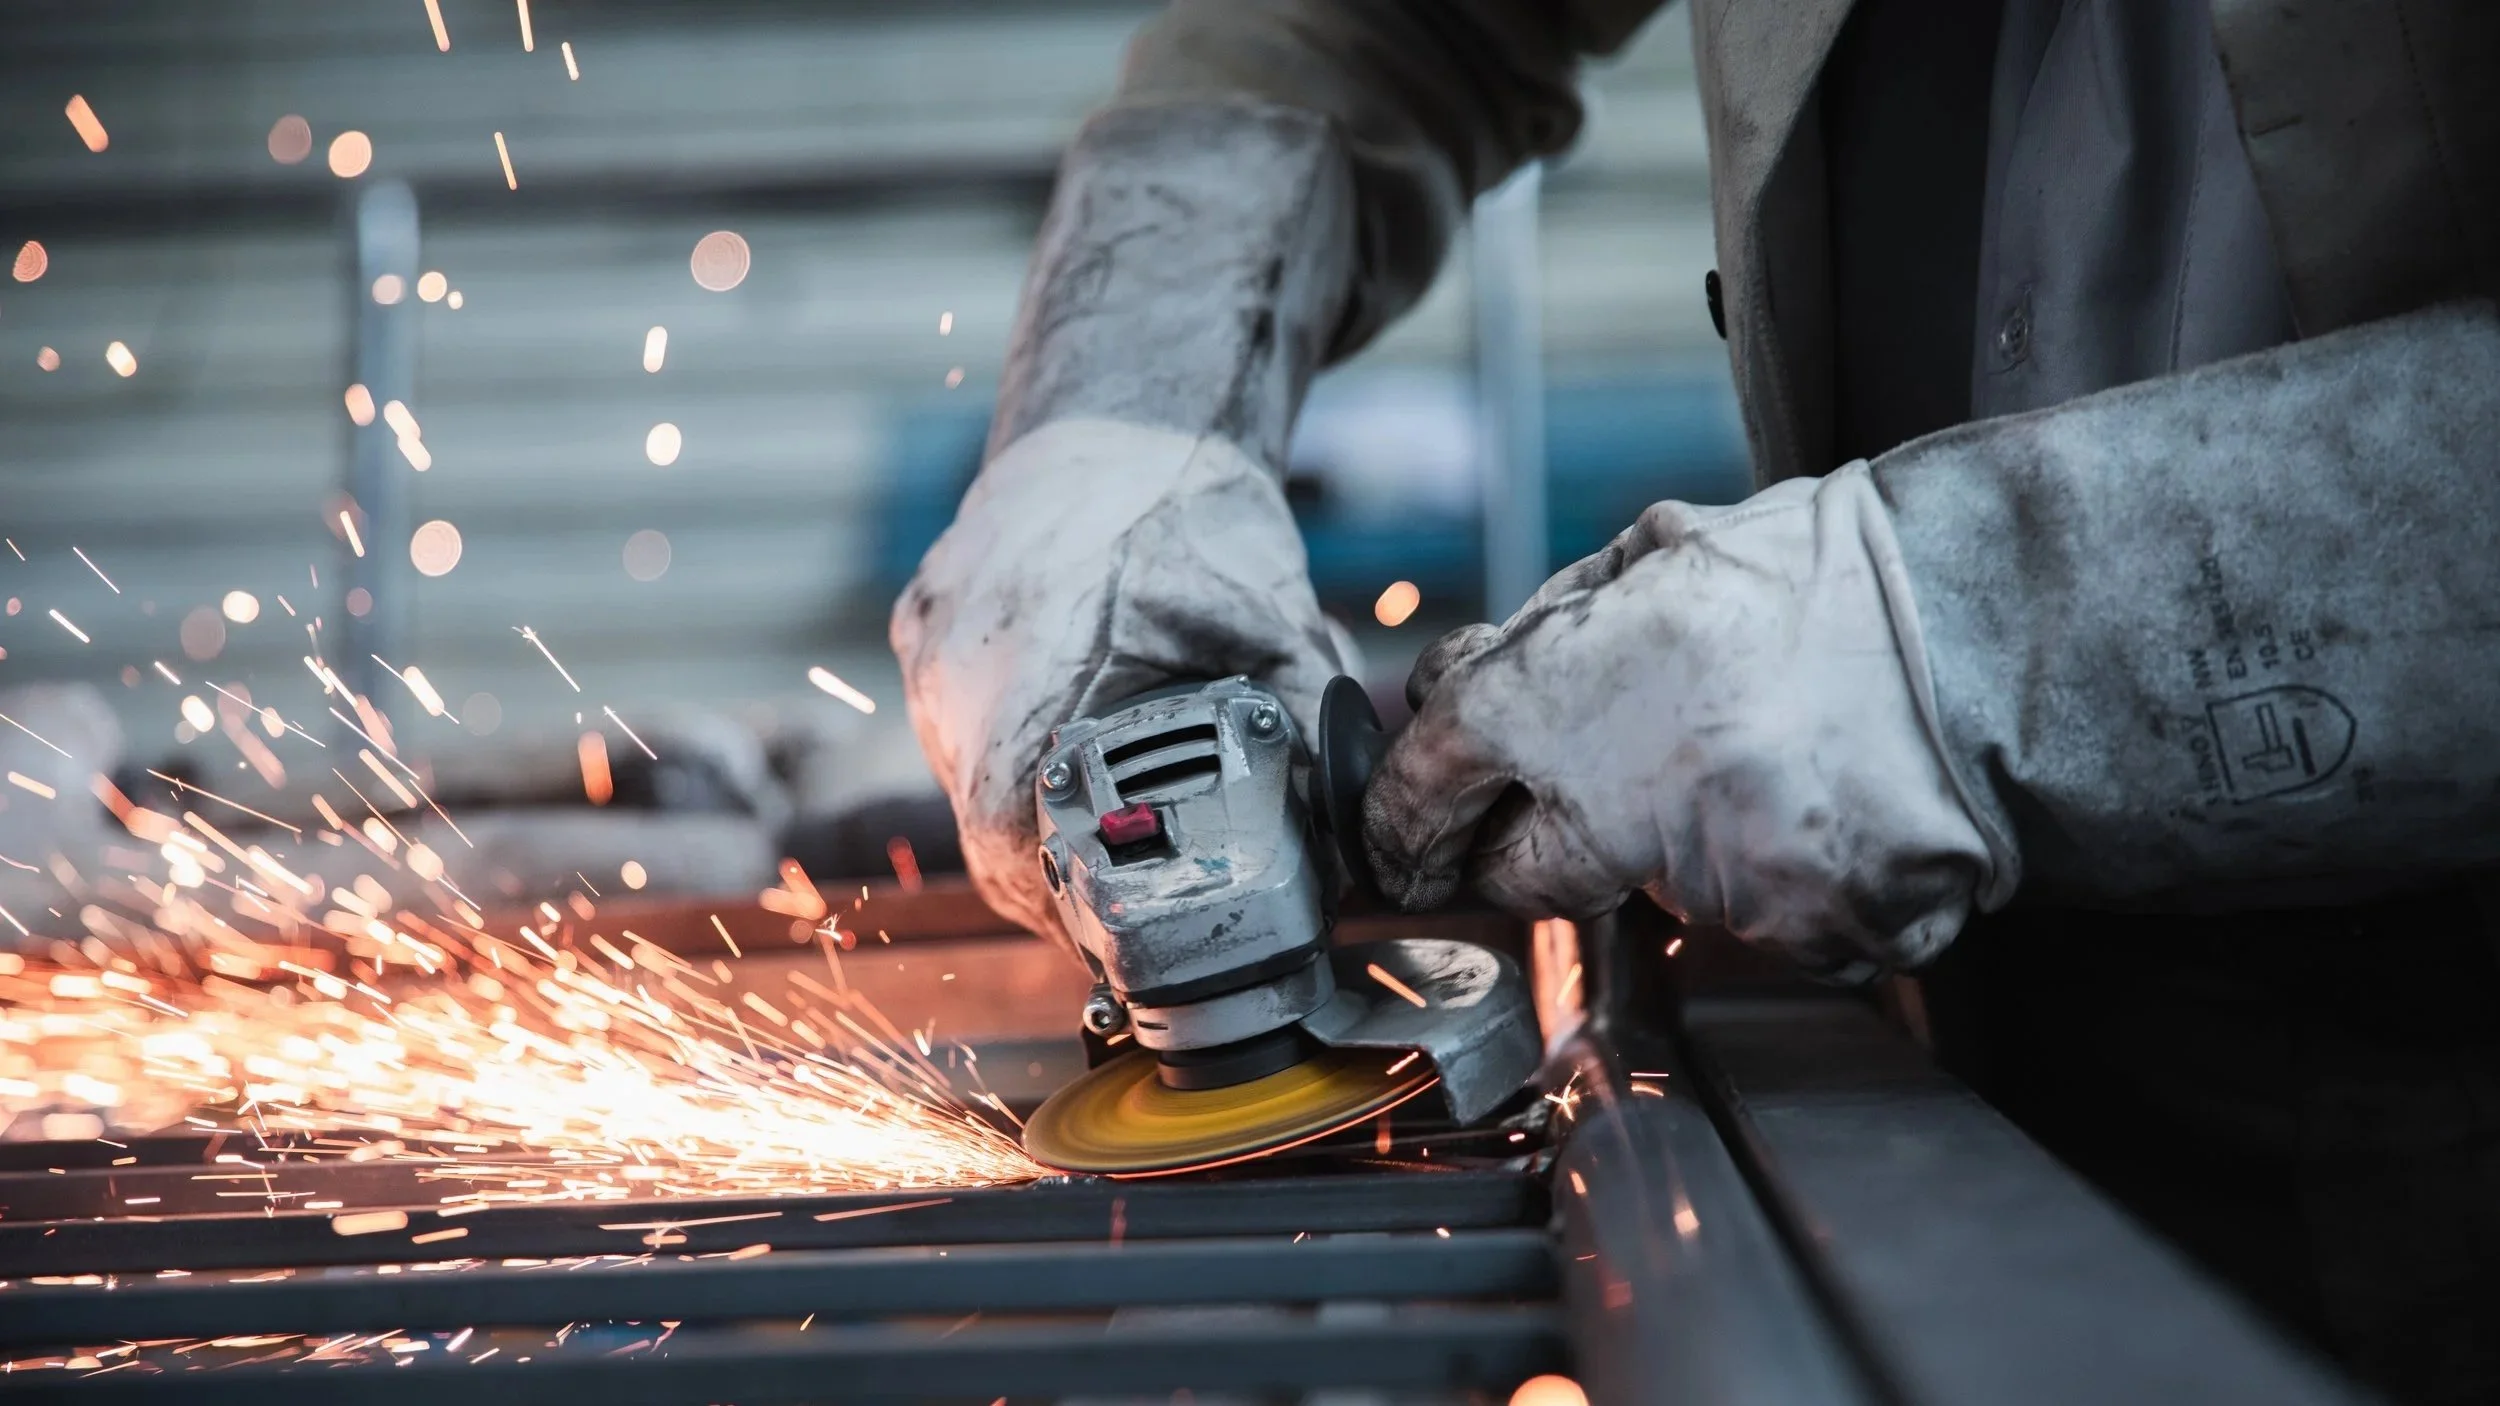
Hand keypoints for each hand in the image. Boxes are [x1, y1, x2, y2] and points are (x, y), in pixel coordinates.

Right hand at [892, 418, 1344, 946]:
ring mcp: (930, 644)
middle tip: (1117, 913)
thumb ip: (1305, 731)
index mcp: (1029, 664)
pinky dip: (1005, 760)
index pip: (1008, 837)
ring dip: (1025, 823)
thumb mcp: (1269, 621)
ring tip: (1094, 847)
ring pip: (964, 781)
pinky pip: (954, 726)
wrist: (1121, 413)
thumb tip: (1353, 842)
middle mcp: (956, 661)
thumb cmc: (1190, 507)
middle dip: (1050, 878)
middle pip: (981, 824)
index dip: (1055, 904)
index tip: (1105, 934)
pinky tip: (1060, 767)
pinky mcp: (923, 627)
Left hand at [1361, 464, 2014, 975]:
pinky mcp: (1802, 940)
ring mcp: (1715, 886)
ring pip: (1654, 898)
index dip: (1405, 818)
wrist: (1991, 627)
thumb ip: (1536, 639)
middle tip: (1611, 785)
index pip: (1424, 789)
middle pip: (1522, 879)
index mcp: (1558, 696)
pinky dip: (1780, 882)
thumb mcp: (1648, 560)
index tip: (1406, 841)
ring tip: (1767, 759)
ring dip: (1685, 848)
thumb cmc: (1819, 581)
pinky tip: (1822, 805)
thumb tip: (1452, 693)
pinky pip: (1759, 929)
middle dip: (1542, 843)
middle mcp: (1620, 805)